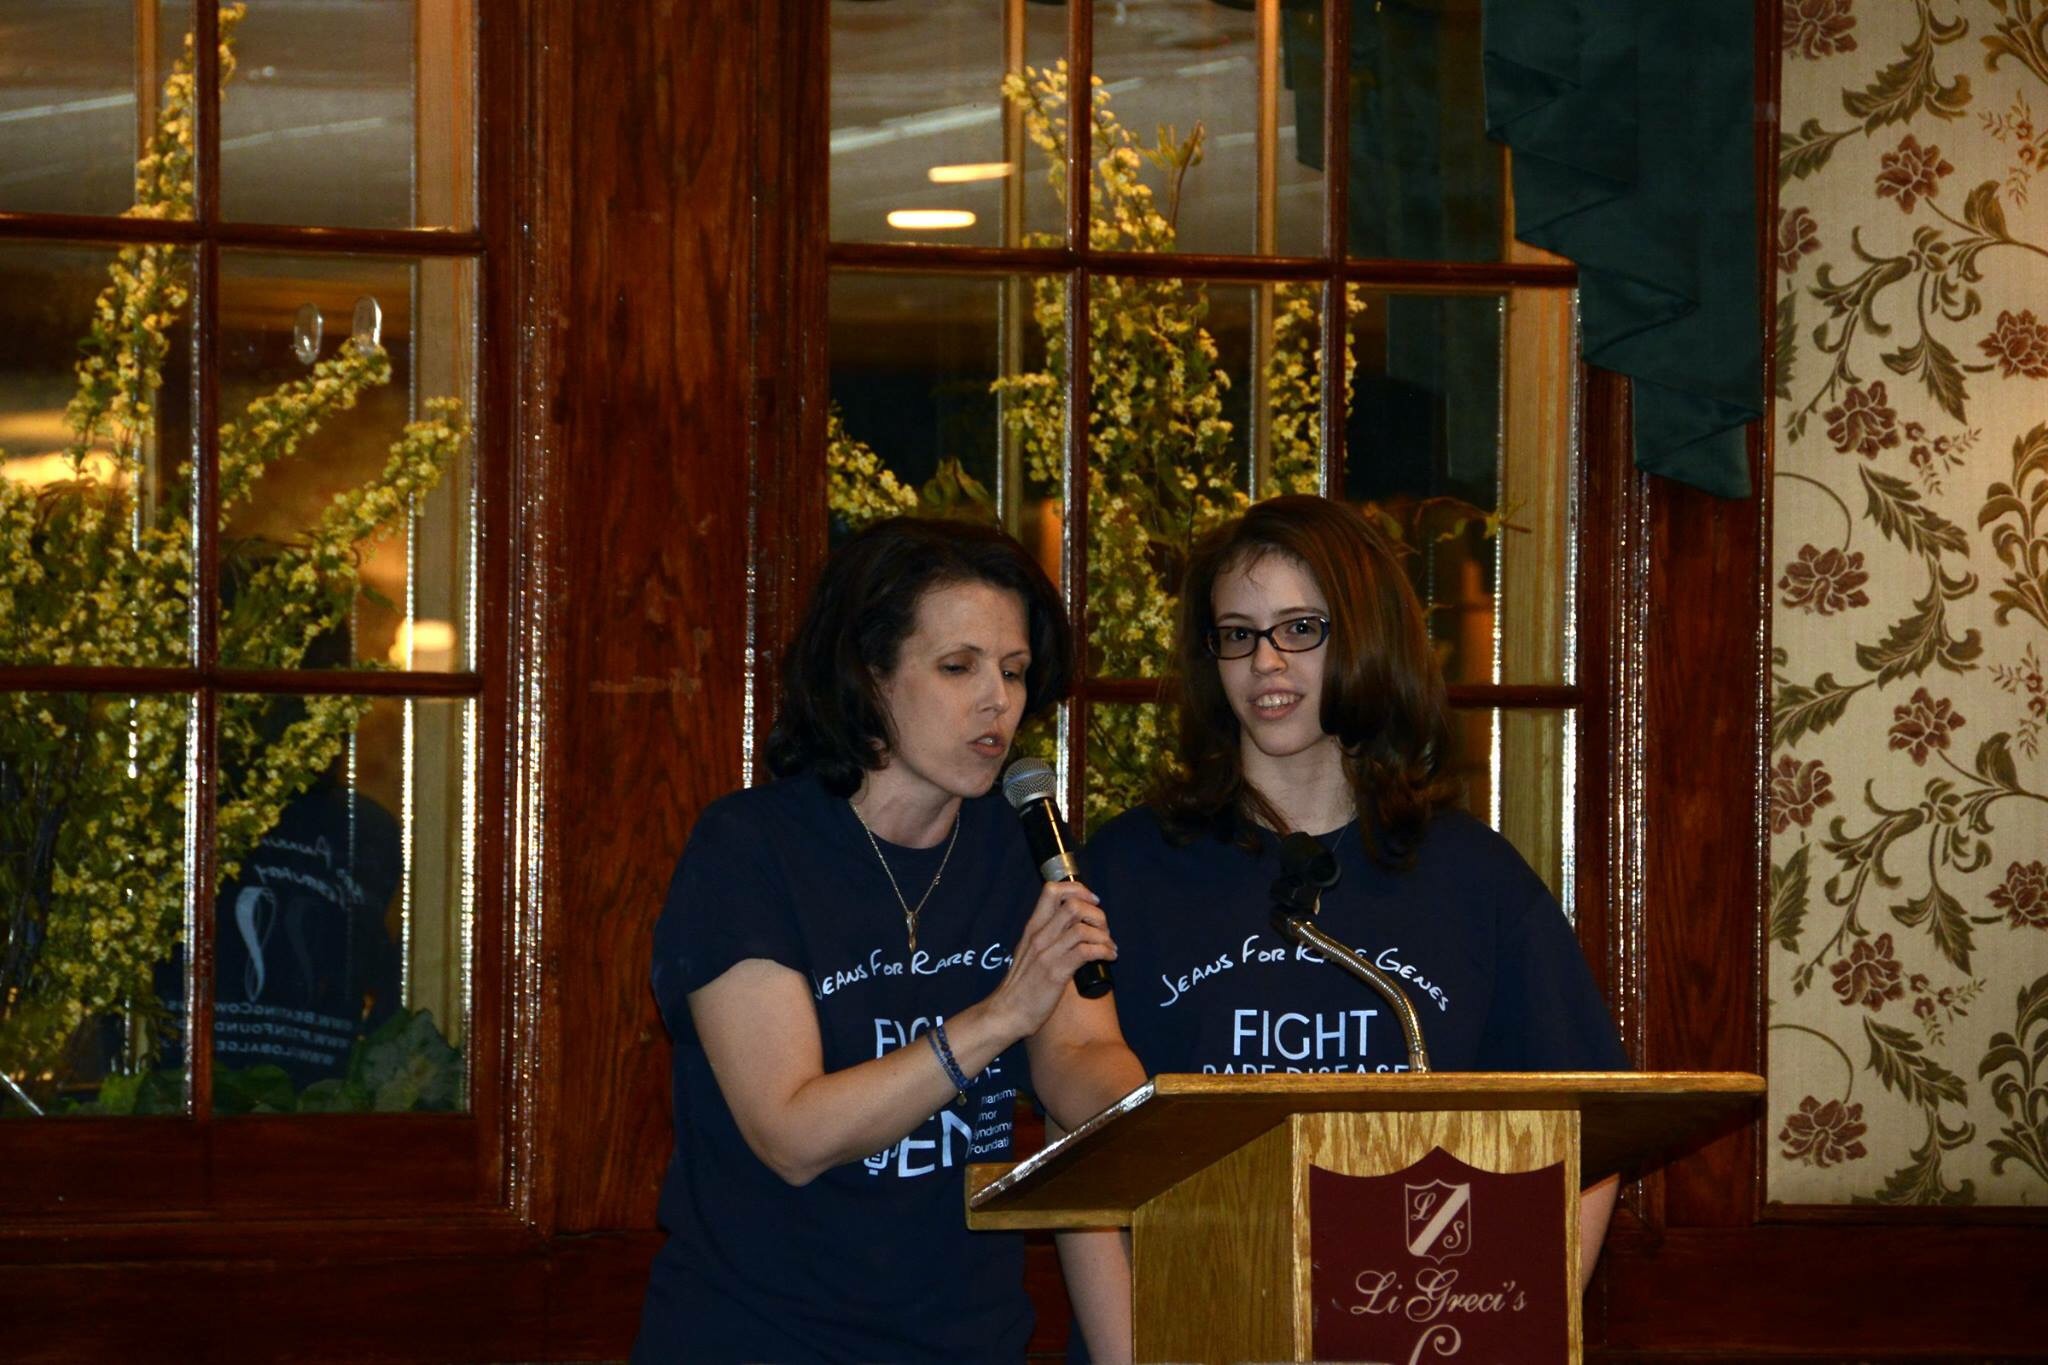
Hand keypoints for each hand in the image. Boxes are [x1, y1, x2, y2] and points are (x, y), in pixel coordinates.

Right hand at [984, 880, 1114, 1040]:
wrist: (1007, 1012)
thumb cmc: (1021, 986)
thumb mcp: (1029, 952)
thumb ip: (1046, 937)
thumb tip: (1072, 928)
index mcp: (1033, 927)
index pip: (1052, 890)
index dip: (1078, 889)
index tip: (1092, 900)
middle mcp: (1039, 936)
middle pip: (1073, 905)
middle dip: (1096, 913)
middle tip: (1103, 928)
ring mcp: (1047, 954)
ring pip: (1082, 928)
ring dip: (1103, 935)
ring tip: (1110, 946)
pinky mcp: (1056, 973)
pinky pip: (1086, 952)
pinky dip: (1103, 951)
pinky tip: (1109, 957)